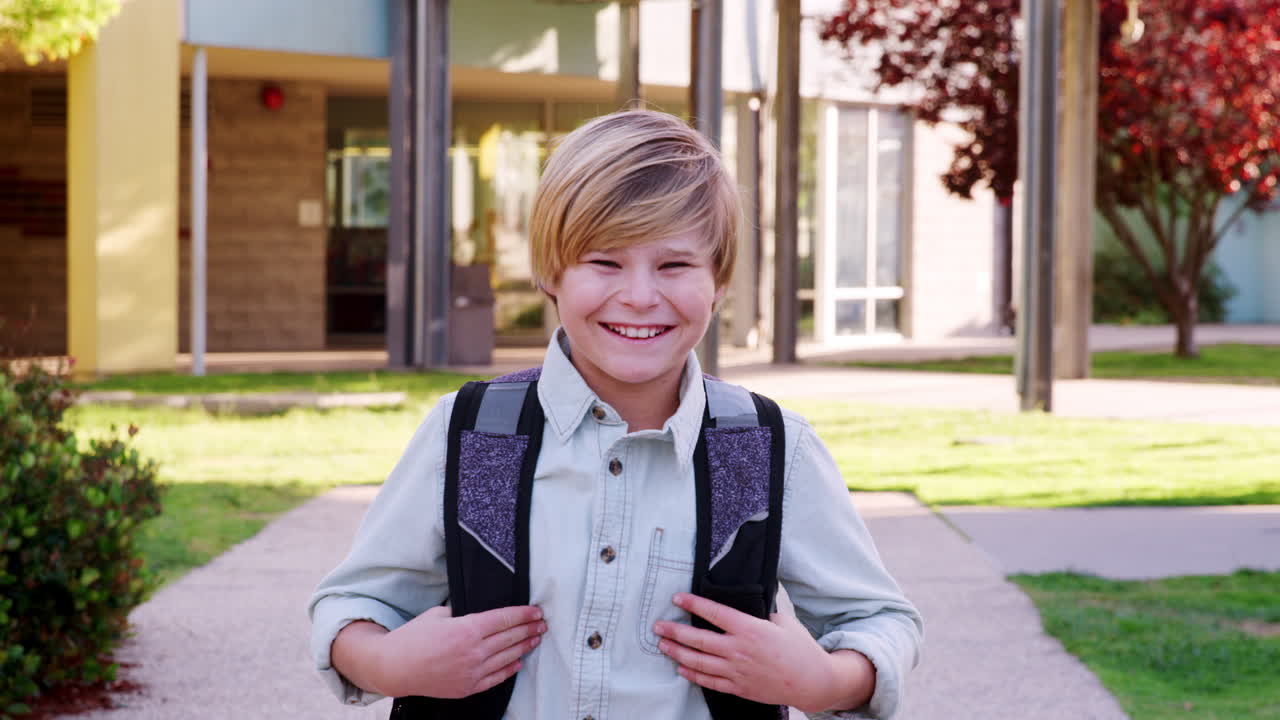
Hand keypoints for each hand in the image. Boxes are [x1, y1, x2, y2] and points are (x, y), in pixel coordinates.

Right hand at [339, 605, 545, 698]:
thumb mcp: (438, 614)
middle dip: (529, 629)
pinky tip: (518, 662)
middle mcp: (474, 651)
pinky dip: (509, 669)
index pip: (504, 619)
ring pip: (507, 657)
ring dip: (524, 647)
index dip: (523, 614)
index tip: (536, 611)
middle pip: (510, 637)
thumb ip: (462, 613)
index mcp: (467, 629)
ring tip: (536, 639)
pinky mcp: (468, 687)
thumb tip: (479, 614)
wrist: (396, 668)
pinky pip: (496, 678)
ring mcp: (472, 671)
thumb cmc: (414, 637)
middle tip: (542, 623)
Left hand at [653, 593, 873, 713]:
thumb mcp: (782, 621)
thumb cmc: (799, 648)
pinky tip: (681, 669)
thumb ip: (759, 614)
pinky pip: (709, 682)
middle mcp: (739, 650)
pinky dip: (692, 676)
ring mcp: (737, 671)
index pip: (715, 613)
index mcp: (750, 629)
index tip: (677, 597)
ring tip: (663, 645)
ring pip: (698, 663)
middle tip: (658, 625)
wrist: (812, 682)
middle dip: (675, 631)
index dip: (694, 603)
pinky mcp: (739, 688)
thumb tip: (742, 606)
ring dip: (677, 653)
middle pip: (698, 640)